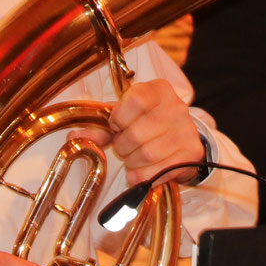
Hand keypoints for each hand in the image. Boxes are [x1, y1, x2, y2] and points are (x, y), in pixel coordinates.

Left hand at [79, 81, 204, 185]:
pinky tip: (141, 171)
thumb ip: (101, 127)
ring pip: (147, 154)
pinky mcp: (192, 152)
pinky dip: (143, 176)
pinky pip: (159, 171)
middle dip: (122, 146)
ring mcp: (186, 130)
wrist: (180, 137)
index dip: (119, 119)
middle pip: (136, 133)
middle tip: (124, 147)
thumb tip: (73, 137)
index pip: (135, 101)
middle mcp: (176, 106)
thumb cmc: (147, 123)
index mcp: (158, 90)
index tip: (117, 126)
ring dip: (132, 162)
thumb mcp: (125, 117)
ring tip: (133, 158)